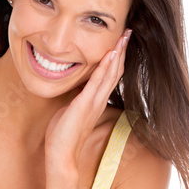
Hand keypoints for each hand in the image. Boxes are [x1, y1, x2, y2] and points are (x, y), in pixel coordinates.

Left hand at [44, 28, 131, 169]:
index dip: (116, 58)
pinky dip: (104, 67)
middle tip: (128, 31)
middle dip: (121, 50)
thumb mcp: (70, 110)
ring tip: (123, 36)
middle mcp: (98, 101)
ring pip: (110, 74)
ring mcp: (93, 102)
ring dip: (117, 53)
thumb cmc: (63, 136)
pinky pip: (97, 83)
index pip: (110, 76)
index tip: (120, 41)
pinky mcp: (84, 105)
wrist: (61, 156)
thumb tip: (76, 89)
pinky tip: (110, 53)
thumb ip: (77, 99)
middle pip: (115, 71)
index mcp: (96, 101)